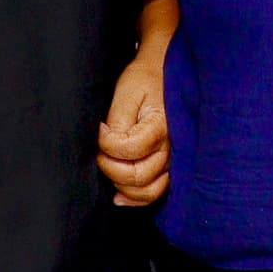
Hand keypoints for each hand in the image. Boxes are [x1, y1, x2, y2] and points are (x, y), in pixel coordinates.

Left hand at [99, 48, 170, 205]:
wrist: (164, 73)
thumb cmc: (144, 80)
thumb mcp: (127, 93)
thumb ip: (117, 122)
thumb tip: (104, 143)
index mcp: (160, 126)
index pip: (129, 150)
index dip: (106, 144)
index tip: (100, 130)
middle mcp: (171, 147)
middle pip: (139, 177)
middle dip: (111, 169)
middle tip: (100, 152)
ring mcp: (173, 159)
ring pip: (149, 191)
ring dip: (124, 187)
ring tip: (110, 169)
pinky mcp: (169, 165)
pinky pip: (156, 192)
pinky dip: (136, 198)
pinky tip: (119, 195)